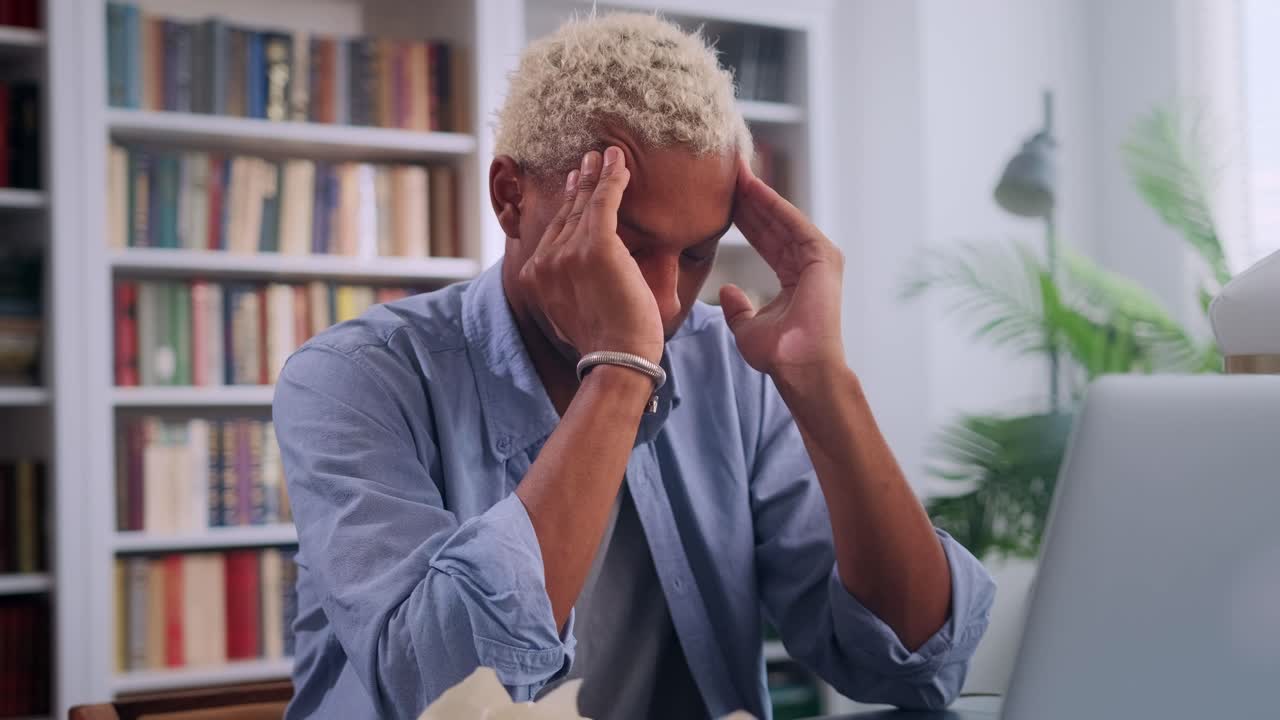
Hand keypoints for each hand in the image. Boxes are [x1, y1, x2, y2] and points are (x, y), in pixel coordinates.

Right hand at [519, 148, 664, 362]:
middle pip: (565, 215)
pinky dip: (614, 179)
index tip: (573, 186)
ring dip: (596, 175)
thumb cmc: (609, 345)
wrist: (617, 359)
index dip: (565, 207)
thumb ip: (570, 292)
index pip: (552, 234)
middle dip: (579, 185)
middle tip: (587, 162)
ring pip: (584, 205)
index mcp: (537, 280)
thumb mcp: (575, 315)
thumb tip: (581, 283)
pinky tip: (620, 163)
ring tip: (605, 155)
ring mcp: (568, 253)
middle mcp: (545, 263)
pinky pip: (605, 202)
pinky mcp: (596, 246)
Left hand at [720, 156, 845, 377]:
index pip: (765, 240)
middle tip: (726, 174)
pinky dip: (774, 205)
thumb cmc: (779, 355)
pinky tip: (754, 187)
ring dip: (760, 196)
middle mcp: (808, 264)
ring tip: (735, 173)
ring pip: (783, 219)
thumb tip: (726, 290)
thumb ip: (738, 308)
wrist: (799, 368)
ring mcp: (818, 259)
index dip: (744, 219)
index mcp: (794, 278)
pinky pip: (794, 224)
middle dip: (750, 200)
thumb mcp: (747, 328)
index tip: (721, 199)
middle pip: (774, 224)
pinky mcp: (824, 257)